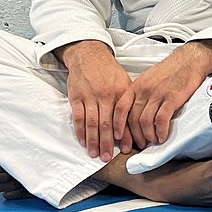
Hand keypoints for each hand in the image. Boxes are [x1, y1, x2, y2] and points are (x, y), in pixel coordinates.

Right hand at [59, 40, 133, 161]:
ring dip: (93, 141)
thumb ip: (129, 102)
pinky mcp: (76, 97)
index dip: (124, 135)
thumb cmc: (109, 71)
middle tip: (107, 157)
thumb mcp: (125, 82)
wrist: (89, 54)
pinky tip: (82, 141)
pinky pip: (78, 117)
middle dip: (107, 143)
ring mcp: (90, 96)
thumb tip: (136, 124)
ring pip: (92, 123)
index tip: (126, 149)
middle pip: (107, 124)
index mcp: (121, 92)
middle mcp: (106, 95)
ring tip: (94, 153)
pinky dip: (80, 131)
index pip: (124, 118)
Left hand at [128, 40, 211, 148]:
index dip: (118, 125)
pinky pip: (161, 119)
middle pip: (132, 119)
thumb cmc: (171, 70)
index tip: (119, 136)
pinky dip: (160, 131)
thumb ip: (140, 94)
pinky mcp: (172, 98)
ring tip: (152, 141)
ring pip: (145, 121)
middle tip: (140, 144)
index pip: (120, 108)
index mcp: (136, 86)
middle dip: (135, 136)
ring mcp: (157, 94)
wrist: (189, 60)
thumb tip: (135, 113)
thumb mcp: (149, 79)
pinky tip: (162, 136)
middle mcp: (144, 90)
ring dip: (148, 136)